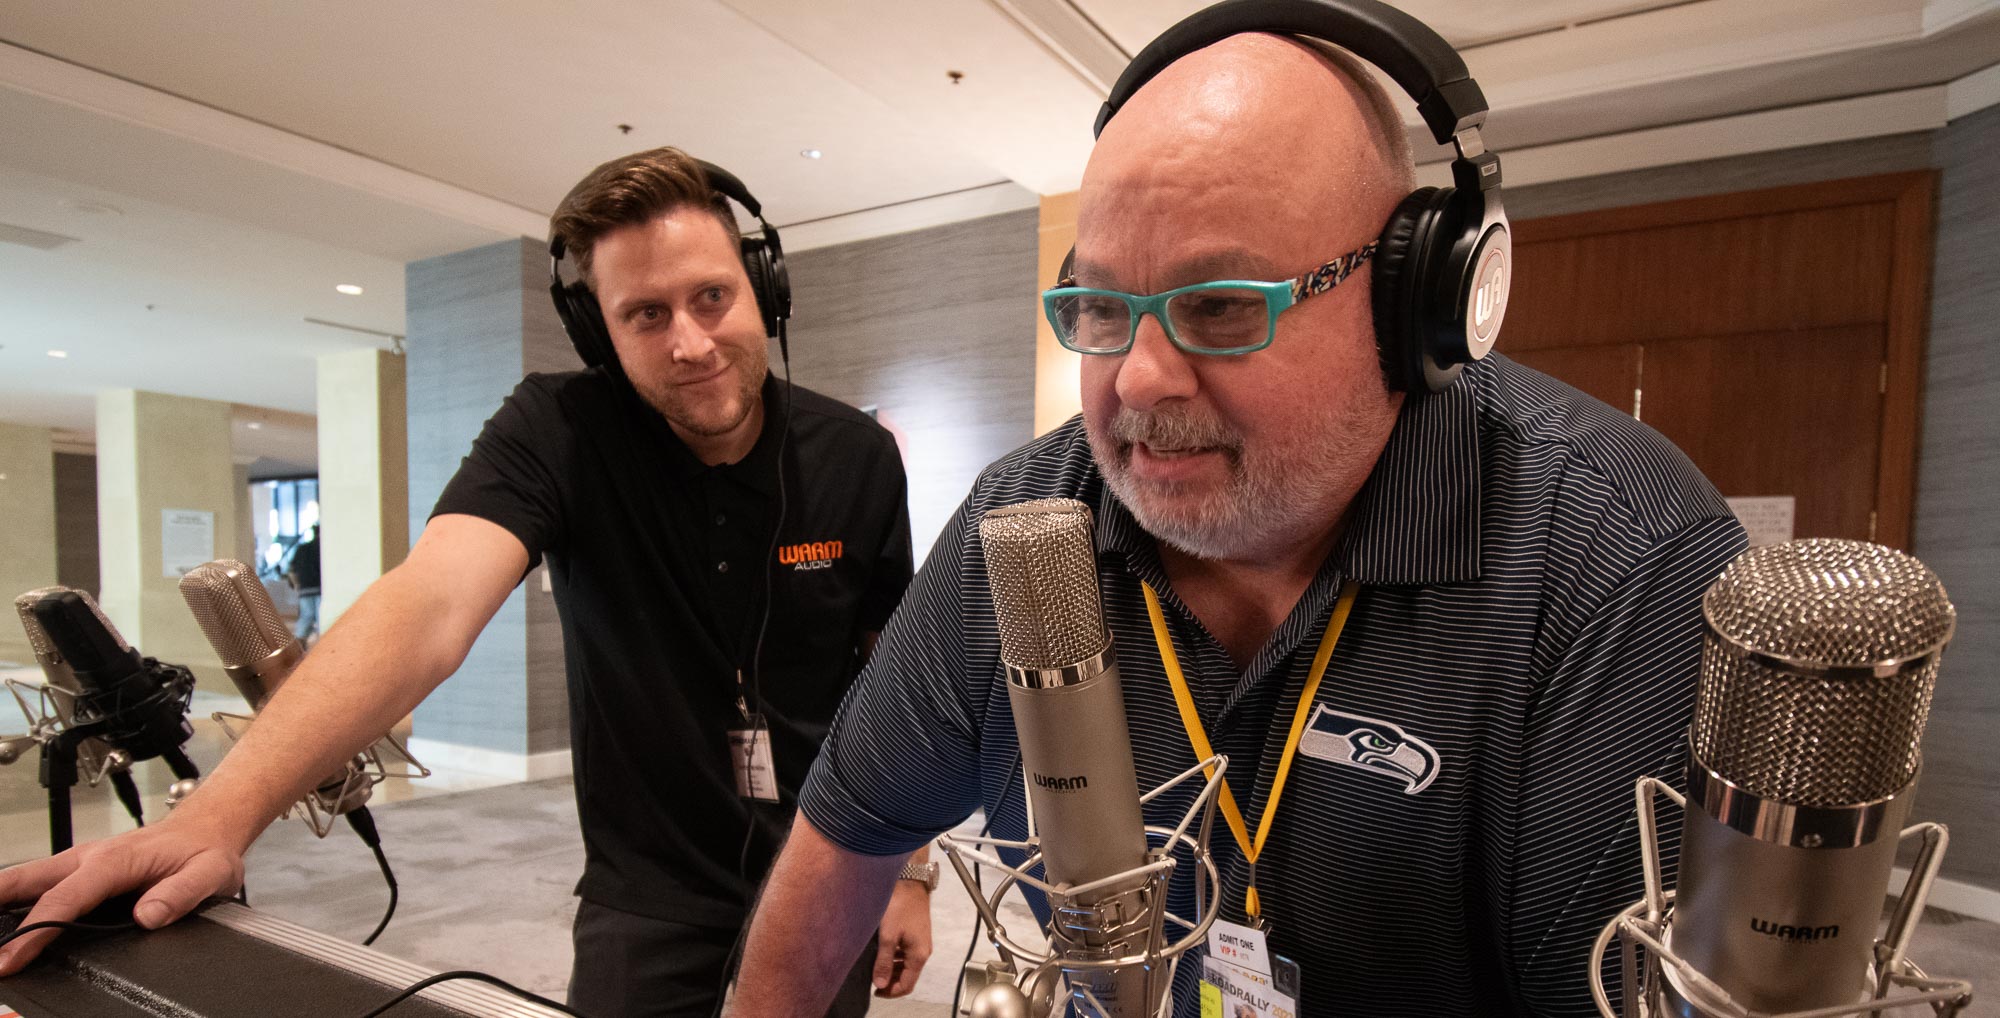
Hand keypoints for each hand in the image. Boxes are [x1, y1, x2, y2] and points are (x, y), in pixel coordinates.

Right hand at [0, 816, 245, 975]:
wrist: (206, 828)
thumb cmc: (204, 850)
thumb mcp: (208, 874)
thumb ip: (180, 894)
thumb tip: (149, 915)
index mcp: (114, 861)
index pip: (64, 899)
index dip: (35, 931)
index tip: (12, 958)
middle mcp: (88, 858)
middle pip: (25, 881)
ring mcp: (79, 862)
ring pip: (24, 879)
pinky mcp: (78, 869)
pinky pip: (36, 883)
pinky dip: (11, 899)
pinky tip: (2, 918)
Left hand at [870, 878, 932, 997]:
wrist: (910, 882)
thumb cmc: (900, 906)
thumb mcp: (888, 936)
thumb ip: (884, 962)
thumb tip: (880, 984)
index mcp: (919, 955)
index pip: (907, 985)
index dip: (891, 992)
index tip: (876, 992)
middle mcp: (923, 951)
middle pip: (908, 976)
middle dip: (891, 982)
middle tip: (873, 981)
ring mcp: (920, 942)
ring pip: (906, 965)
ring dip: (892, 970)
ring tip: (875, 968)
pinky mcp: (916, 933)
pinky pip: (906, 954)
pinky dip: (895, 959)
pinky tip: (883, 953)